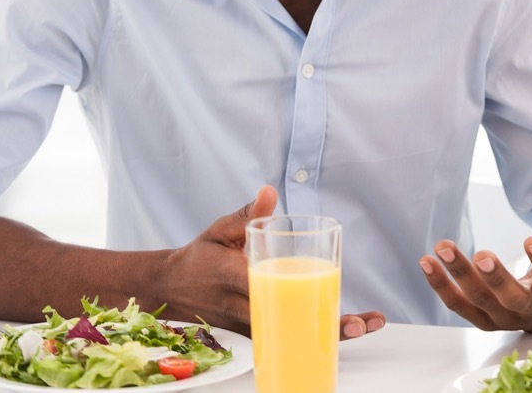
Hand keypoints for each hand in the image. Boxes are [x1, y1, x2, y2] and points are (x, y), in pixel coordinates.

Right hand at [159, 187, 385, 339]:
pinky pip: (284, 340)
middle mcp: (241, 308)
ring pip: (291, 338)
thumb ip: (247, 215)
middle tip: (360, 324)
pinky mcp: (250, 336)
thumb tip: (270, 191)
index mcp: (235, 277)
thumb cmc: (199, 257)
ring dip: (326, 337)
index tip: (333, 292)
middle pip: (290, 323)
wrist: (169, 289)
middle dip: (326, 327)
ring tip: (362, 327)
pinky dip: (310, 339)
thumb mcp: (219, 230)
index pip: (270, 288)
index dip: (302, 294)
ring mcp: (246, 327)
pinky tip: (338, 334)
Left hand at [419, 215, 531, 331]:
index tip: (531, 240)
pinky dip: (441, 286)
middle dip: (495, 277)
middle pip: (511, 298)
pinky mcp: (484, 317)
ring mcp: (505, 316)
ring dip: (458, 275)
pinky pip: (459, 305)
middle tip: (481, 254)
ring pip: (479, 300)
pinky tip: (427, 263)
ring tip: (441, 248)